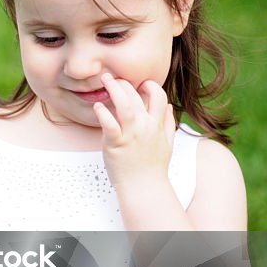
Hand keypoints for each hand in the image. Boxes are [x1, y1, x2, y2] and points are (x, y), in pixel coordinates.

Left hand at [91, 72, 175, 190]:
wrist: (144, 188)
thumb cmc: (153, 167)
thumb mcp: (167, 143)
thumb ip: (167, 123)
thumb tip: (168, 106)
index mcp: (157, 125)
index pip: (159, 96)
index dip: (150, 86)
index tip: (141, 83)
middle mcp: (145, 127)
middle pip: (137, 97)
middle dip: (126, 83)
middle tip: (115, 78)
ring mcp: (131, 135)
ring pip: (124, 105)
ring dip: (114, 89)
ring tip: (105, 79)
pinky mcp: (116, 144)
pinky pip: (110, 125)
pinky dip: (103, 113)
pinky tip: (97, 106)